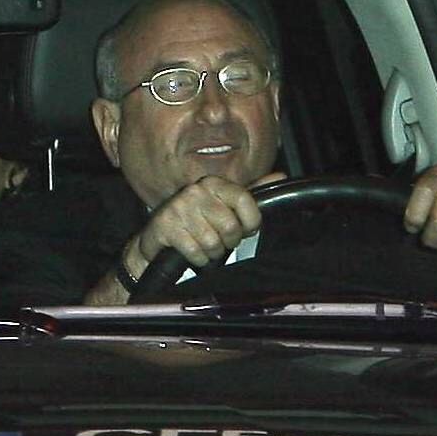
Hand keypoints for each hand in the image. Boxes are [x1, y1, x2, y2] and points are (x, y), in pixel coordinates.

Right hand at [94, 175, 259, 303]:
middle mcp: (196, 191)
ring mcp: (179, 208)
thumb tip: (279, 176)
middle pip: (231, 227)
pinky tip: (191, 251)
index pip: (246, 201)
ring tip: (204, 246)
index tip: (246, 229)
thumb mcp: (223, 205)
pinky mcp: (166, 226)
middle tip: (219, 240)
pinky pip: (195, 252)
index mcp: (213, 183)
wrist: (157, 237)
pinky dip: (197, 259)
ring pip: (213, 243)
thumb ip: (250, 193)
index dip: (251, 222)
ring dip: (211, 253)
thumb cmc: (195, 222)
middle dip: (228, 241)